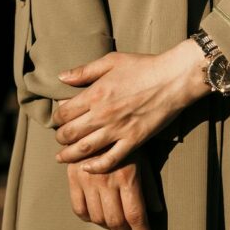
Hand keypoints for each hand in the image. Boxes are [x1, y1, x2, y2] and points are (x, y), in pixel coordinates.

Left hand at [52, 38, 212, 171]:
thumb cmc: (144, 66)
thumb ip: (84, 71)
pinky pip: (111, 159)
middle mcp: (103, 114)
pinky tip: (87, 168)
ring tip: (62, 158)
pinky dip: (96, 166)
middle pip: (70, 133)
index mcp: (95, 94)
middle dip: (60, 138)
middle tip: (59, 139)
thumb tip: (61, 77)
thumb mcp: (111, 61)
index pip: (63, 113)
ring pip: (85, 149)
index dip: (56, 119)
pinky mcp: (134, 140)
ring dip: (69, 155)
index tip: (57, 121)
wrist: (174, 79)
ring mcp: (118, 129)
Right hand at [64, 147, 162, 229]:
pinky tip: (97, 216)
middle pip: (116, 221)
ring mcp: (88, 181)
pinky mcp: (73, 179)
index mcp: (127, 177)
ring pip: (97, 218)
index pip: (135, 215)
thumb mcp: (143, 160)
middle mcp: (107, 181)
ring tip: (117, 227)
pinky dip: (89, 217)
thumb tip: (156, 211)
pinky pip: (79, 209)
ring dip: (108, 228)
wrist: (96, 121)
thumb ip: (149, 187)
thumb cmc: (125, 141)